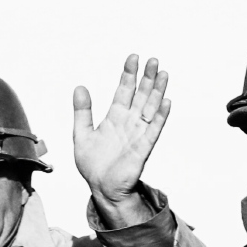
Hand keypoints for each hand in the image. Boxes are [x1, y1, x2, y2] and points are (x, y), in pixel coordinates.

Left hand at [73, 54, 171, 228]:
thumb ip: (82, 112)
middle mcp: (129, 123)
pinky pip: (153, 129)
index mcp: (114, 118)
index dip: (129, 75)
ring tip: (163, 73)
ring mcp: (137, 134)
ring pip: (150, 107)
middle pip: (141, 95)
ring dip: (157, 91)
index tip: (133, 58)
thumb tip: (80, 87)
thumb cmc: (93, 165)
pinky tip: (166, 101)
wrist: (102, 188)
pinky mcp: (142, 147)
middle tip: (152, 60)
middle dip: (147, 77)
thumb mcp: (81, 134)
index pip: (124, 91)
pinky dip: (160, 116)